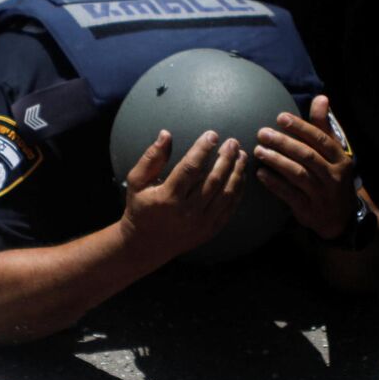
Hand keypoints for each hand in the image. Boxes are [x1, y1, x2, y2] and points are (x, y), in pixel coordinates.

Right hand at [120, 129, 247, 261]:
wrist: (146, 245)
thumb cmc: (140, 208)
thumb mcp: (136, 182)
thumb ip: (151, 157)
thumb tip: (166, 134)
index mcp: (167, 197)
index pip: (190, 168)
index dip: (203, 149)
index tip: (212, 135)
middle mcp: (186, 212)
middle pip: (213, 180)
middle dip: (226, 158)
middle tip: (233, 142)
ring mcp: (201, 223)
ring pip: (225, 193)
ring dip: (236, 172)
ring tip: (241, 155)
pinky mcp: (210, 230)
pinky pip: (230, 208)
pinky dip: (238, 190)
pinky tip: (240, 175)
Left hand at [253, 95, 358, 241]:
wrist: (340, 217)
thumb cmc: (332, 175)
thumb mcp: (334, 152)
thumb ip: (323, 126)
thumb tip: (321, 98)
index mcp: (341, 158)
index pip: (320, 139)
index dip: (300, 127)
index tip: (280, 117)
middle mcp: (334, 176)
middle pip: (307, 156)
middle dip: (283, 143)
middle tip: (262, 133)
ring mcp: (322, 194)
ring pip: (298, 174)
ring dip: (276, 161)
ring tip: (258, 151)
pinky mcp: (309, 210)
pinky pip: (290, 195)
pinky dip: (274, 183)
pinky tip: (260, 174)